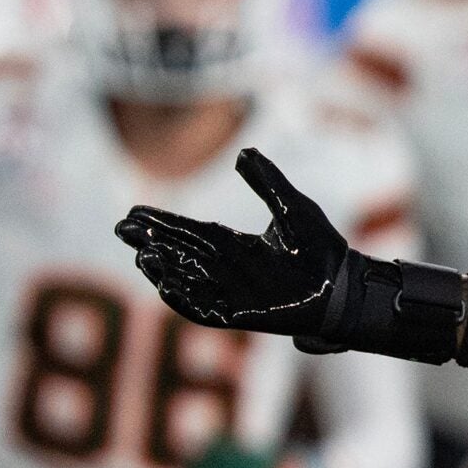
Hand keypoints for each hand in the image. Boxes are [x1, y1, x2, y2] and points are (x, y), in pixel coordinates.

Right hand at [116, 150, 348, 341]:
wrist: (344, 284)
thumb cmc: (321, 247)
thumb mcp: (292, 207)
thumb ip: (267, 182)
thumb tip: (243, 152)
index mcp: (235, 245)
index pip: (190, 232)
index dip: (162, 223)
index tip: (134, 213)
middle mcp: (227, 269)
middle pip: (180, 254)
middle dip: (152, 243)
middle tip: (124, 230)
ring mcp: (233, 293)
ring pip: (186, 281)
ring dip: (163, 270)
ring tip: (142, 255)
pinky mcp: (242, 315)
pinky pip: (205, 309)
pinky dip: (184, 300)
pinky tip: (165, 286)